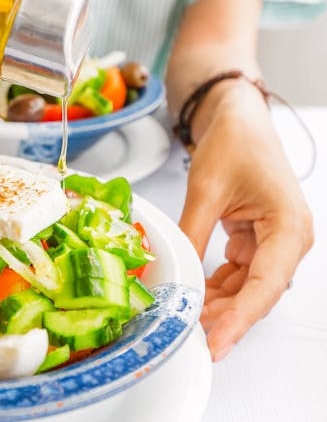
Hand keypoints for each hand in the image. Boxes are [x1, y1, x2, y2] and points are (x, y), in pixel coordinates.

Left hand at [178, 81, 313, 361]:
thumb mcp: (206, 189)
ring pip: (245, 287)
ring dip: (216, 302)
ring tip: (184, 315)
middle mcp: (288, 240)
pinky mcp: (256, 239)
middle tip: (188, 334)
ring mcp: (272, 241)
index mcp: (288, 228)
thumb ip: (192, 233)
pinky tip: (192, 293)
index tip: (217, 344)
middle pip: (256, 293)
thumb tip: (173, 273)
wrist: (237, 118)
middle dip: (223, 315)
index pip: (264, 287)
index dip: (239, 320)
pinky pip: (236, 272)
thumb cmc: (234, 143)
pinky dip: (214, 284)